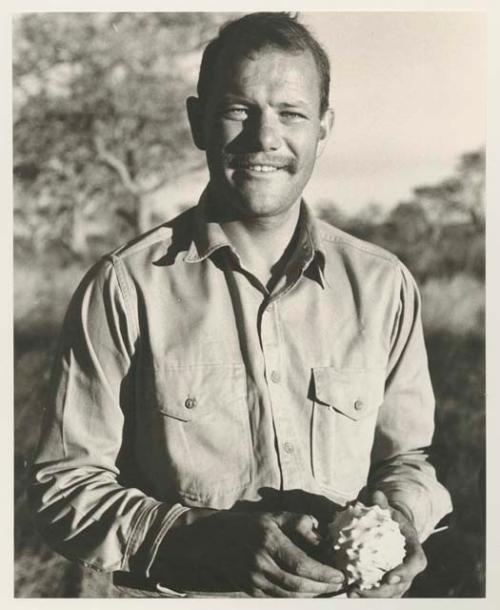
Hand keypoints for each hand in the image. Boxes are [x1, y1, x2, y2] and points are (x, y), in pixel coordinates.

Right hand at [153, 509, 345, 596]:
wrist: (209, 539)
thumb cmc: (244, 524)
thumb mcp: (271, 515)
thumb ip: (296, 522)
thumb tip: (320, 532)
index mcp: (267, 540)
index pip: (301, 564)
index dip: (323, 574)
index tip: (340, 575)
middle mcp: (260, 562)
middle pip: (298, 584)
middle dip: (322, 588)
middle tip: (339, 586)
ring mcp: (253, 579)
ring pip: (289, 596)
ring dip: (312, 596)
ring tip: (328, 591)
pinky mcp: (249, 589)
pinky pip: (277, 599)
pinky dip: (295, 600)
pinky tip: (308, 594)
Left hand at [347, 490, 426, 597]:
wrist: (391, 528)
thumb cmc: (388, 516)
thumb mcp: (386, 507)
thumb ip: (381, 502)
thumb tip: (375, 493)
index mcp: (414, 549)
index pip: (416, 564)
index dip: (405, 573)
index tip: (389, 578)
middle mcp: (410, 567)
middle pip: (402, 585)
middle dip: (383, 592)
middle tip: (362, 590)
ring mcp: (401, 578)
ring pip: (391, 594)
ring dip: (372, 597)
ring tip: (351, 594)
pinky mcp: (389, 583)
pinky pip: (380, 592)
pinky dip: (366, 594)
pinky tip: (348, 590)